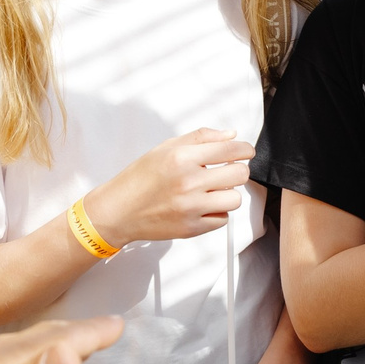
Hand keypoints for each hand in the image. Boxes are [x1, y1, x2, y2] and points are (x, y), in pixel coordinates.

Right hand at [87, 129, 253, 245]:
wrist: (118, 211)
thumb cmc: (139, 179)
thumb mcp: (165, 148)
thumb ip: (200, 138)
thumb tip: (231, 135)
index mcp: (181, 158)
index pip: (230, 150)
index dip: (245, 150)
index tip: (246, 152)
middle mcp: (188, 182)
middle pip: (239, 174)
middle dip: (236, 171)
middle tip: (226, 171)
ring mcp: (191, 207)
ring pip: (234, 199)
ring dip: (227, 194)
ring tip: (211, 191)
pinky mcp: (192, 228)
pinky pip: (223, 219)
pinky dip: (216, 212)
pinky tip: (201, 206)